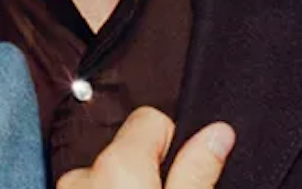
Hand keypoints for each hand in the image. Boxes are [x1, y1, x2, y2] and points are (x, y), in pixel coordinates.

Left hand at [55, 107, 233, 188]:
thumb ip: (198, 171)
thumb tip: (220, 131)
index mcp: (117, 165)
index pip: (149, 119)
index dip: (172, 144)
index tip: (182, 177)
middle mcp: (80, 173)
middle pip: (125, 150)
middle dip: (146, 171)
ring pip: (104, 178)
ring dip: (122, 188)